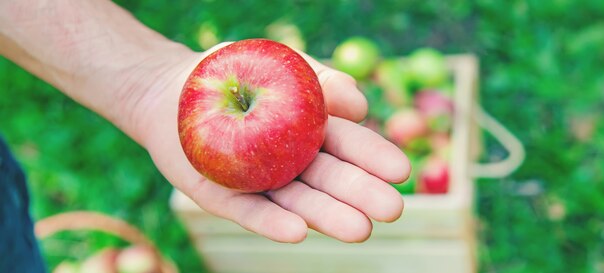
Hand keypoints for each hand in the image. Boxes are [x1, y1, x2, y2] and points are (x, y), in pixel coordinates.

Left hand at [128, 43, 410, 242]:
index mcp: (312, 132)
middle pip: (330, 181)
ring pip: (298, 203)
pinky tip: (297, 232)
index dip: (374, 158)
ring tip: (360, 230)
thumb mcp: (283, 65)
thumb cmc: (236, 71)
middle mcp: (292, 163)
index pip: (349, 146)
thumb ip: (321, 81)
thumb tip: (360, 104)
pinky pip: (251, 212)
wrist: (172, 88)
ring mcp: (260, 183)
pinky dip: (273, 223)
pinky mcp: (226, 198)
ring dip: (328, 216)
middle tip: (392, 210)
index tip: (401, 171)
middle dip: (361, 195)